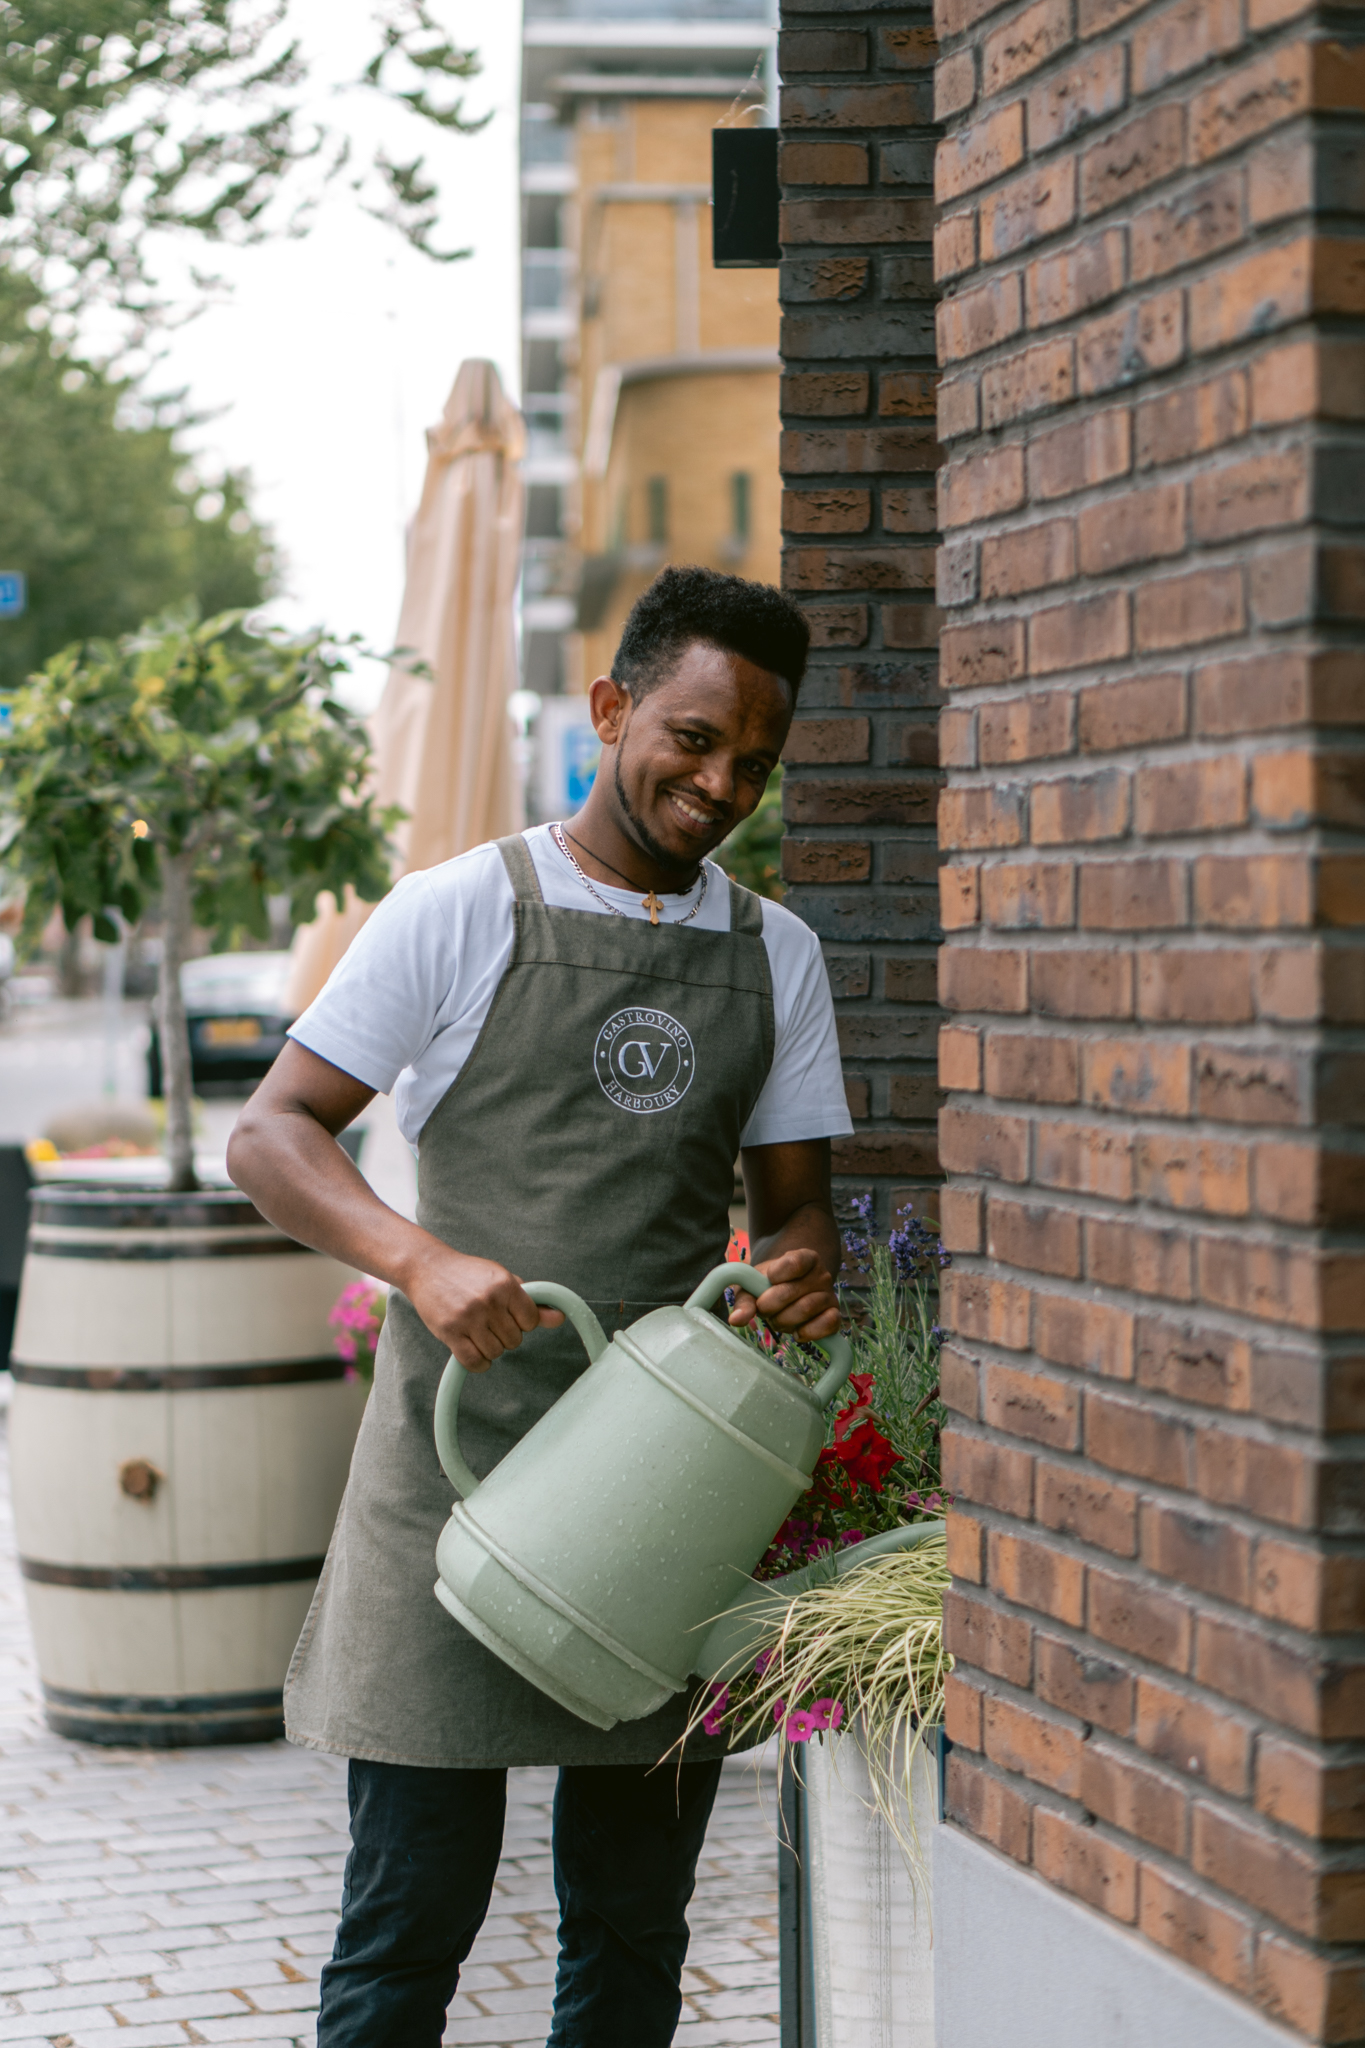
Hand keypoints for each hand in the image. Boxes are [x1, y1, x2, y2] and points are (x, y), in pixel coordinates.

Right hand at [404, 1242, 563, 1369]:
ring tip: (479, 1331)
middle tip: (490, 1322)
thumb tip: (560, 1318)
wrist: (427, 1268)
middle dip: (505, 1335)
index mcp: (505, 1284)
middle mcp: (489, 1301)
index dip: (523, 1323)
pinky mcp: (450, 1332)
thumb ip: (531, 1301)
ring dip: (490, 1348)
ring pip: (496, 1352)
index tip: (510, 1316)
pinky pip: (475, 1362)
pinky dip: (479, 1362)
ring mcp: (468, 1317)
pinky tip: (473, 1349)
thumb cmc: (468, 1275)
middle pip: (515, 1340)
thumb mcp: (502, 1279)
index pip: (531, 1321)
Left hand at [728, 1246, 839, 1342]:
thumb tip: (736, 1320)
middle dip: (769, 1305)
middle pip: (791, 1292)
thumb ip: (743, 1300)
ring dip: (783, 1320)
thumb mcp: (753, 1285)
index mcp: (805, 1258)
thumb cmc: (768, 1286)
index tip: (767, 1278)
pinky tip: (796, 1332)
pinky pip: (828, 1324)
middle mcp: (821, 1275)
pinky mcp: (834, 1317)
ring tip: (777, 1318)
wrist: (789, 1291)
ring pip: (806, 1309)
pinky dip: (808, 1332)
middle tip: (764, 1308)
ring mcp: (829, 1296)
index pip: (794, 1263)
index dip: (775, 1274)